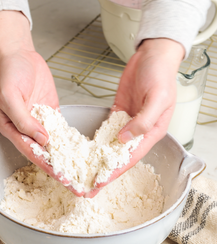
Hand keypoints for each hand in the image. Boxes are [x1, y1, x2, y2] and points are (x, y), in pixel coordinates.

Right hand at [0, 11, 87, 196]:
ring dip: (66, 158)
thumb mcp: (10, 96)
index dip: (47, 166)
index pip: (31, 152)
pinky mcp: (50, 112)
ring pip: (53, 144)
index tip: (61, 178)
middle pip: (43, 153)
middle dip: (59, 168)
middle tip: (76, 182)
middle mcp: (25, 128)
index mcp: (11, 128)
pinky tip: (81, 151)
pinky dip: (69, 140)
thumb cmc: (8, 73)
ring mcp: (39, 121)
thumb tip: (42, 141)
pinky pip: (60, 129)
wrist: (18, 53)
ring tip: (82, 172)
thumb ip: (24, 120)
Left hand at [94, 38, 184, 189]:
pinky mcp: (117, 113)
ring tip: (83, 174)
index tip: (99, 183)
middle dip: (103, 172)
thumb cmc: (160, 75)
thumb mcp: (157, 98)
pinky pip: (106, 131)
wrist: (152, 56)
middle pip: (118, 157)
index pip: (130, 158)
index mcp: (152, 132)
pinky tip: (86, 151)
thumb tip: (125, 139)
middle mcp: (138, 131)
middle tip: (86, 187)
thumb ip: (143, 120)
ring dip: (98, 161)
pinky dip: (97, 142)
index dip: (114, 172)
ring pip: (111, 147)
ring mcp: (127, 122)